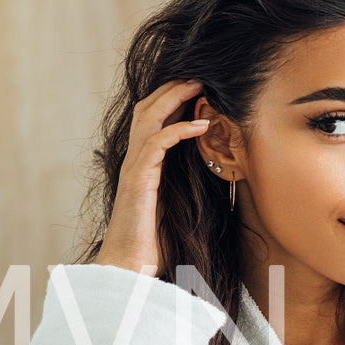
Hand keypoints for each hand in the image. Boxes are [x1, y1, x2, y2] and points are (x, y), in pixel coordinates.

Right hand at [94, 79, 210, 273]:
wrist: (128, 270)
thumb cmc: (152, 245)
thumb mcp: (176, 208)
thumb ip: (187, 188)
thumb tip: (216, 178)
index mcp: (143, 166)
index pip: (153, 119)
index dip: (172, 99)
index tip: (199, 86)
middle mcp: (135, 162)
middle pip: (148, 109)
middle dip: (173, 87)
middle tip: (200, 73)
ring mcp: (134, 169)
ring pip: (148, 118)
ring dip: (174, 98)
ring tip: (199, 85)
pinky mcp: (138, 182)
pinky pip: (156, 144)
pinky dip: (178, 130)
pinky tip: (200, 125)